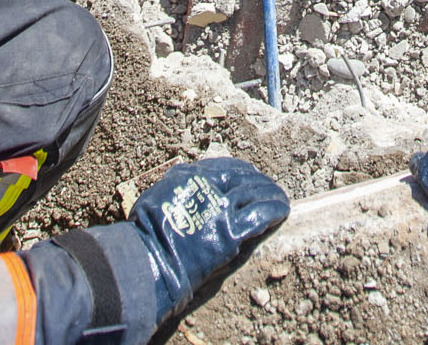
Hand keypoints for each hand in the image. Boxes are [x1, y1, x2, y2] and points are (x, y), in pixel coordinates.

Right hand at [129, 158, 289, 322]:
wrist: (147, 260)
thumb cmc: (145, 234)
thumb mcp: (156, 196)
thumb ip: (176, 186)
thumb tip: (184, 179)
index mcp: (189, 175)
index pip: (225, 166)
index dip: (243, 170)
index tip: (251, 174)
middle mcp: (208, 186)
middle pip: (244, 177)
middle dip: (260, 181)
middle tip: (271, 187)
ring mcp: (220, 209)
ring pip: (256, 193)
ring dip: (272, 194)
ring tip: (281, 198)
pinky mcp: (230, 233)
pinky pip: (261, 215)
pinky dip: (274, 211)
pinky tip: (282, 211)